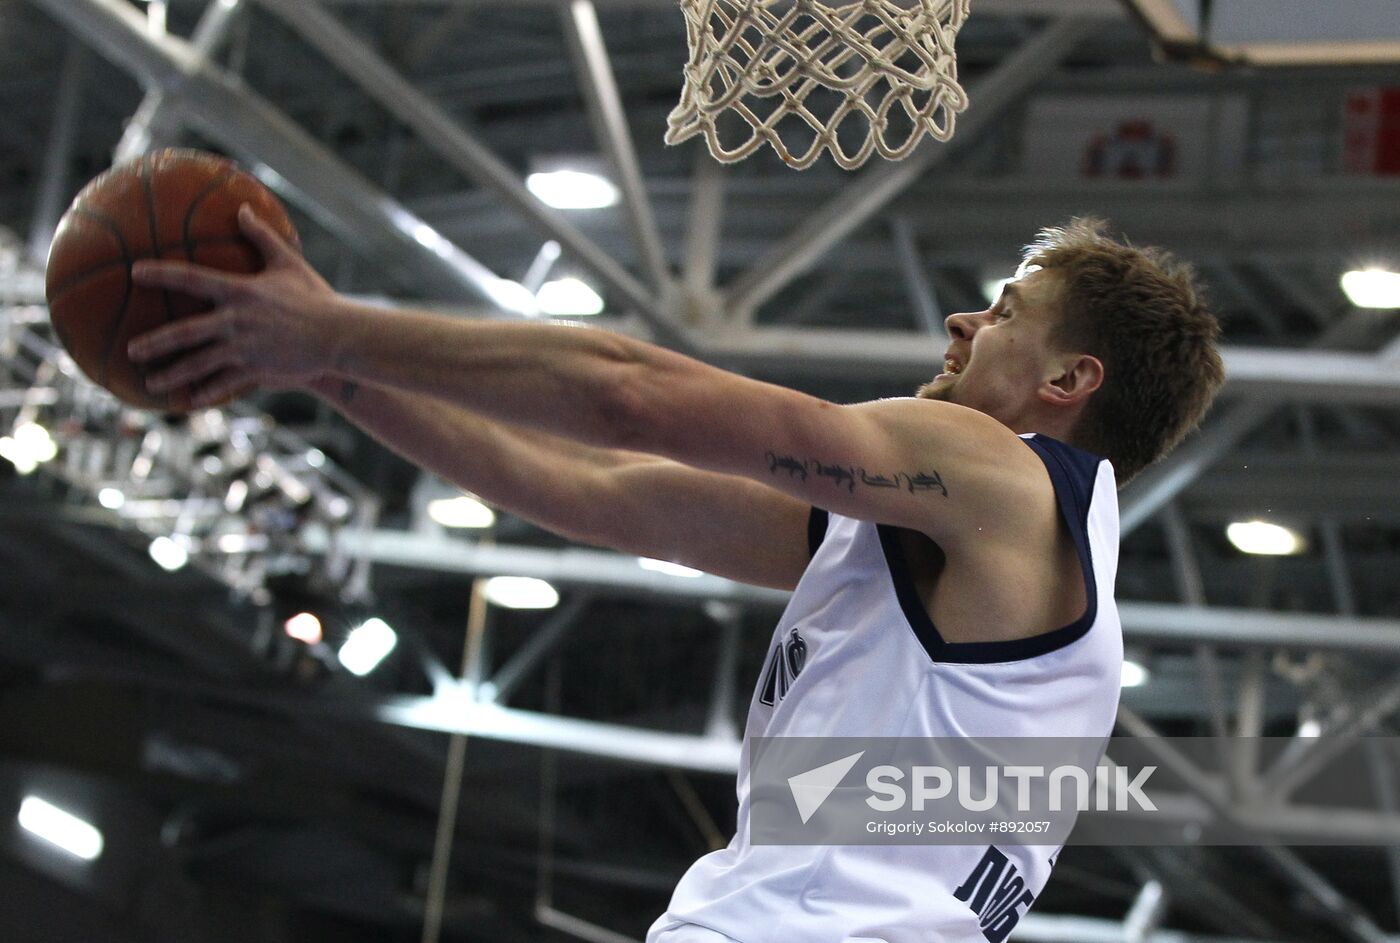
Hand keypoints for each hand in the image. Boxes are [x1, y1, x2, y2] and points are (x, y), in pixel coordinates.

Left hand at [127, 205, 339, 407]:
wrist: (339, 335)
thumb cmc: (316, 297)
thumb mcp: (289, 263)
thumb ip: (261, 236)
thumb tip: (242, 208)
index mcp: (240, 291)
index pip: (191, 278)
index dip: (161, 274)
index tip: (134, 272)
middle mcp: (237, 320)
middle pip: (185, 333)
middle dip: (155, 342)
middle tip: (131, 349)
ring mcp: (245, 348)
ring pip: (199, 364)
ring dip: (172, 374)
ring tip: (151, 384)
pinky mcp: (257, 370)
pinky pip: (225, 383)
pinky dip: (206, 393)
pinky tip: (189, 400)